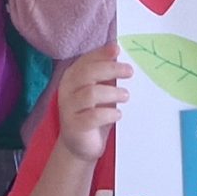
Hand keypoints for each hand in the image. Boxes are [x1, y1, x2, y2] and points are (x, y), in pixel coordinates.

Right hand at [53, 44, 129, 162]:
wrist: (80, 146)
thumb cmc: (93, 114)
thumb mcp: (100, 92)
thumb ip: (106, 75)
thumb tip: (120, 55)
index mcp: (72, 77)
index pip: (86, 60)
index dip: (101, 53)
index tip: (118, 49)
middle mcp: (66, 90)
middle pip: (88, 73)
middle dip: (111, 69)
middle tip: (130, 71)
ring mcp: (68, 108)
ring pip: (91, 94)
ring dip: (112, 93)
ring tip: (125, 96)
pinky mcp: (73, 126)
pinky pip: (92, 117)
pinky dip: (108, 114)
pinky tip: (118, 115)